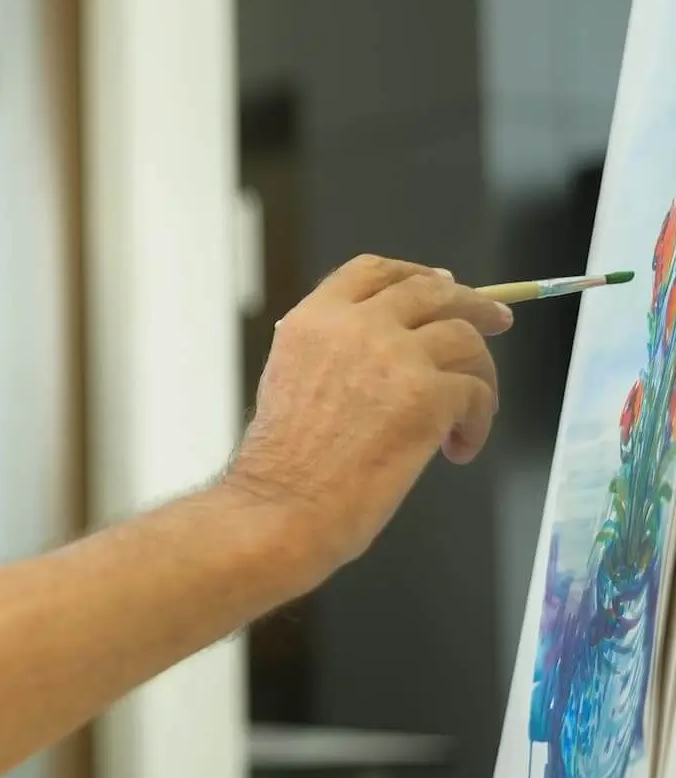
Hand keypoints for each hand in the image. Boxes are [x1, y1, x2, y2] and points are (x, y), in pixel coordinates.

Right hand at [227, 255, 511, 576]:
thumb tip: (395, 346)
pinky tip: (457, 449)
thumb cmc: (284, 463)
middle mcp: (355, 326)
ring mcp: (395, 357)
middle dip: (473, 305)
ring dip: (480, 375)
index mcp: (314, 321)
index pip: (372, 271)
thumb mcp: (291, 378)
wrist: (283, 506)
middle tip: (496, 321)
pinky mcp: (429, 396)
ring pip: (466, 340)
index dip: (414, 274)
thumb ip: (336, 351)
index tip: (442, 284)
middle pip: (433, 292)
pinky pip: (477, 394)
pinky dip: (478, 422)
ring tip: (469, 415)